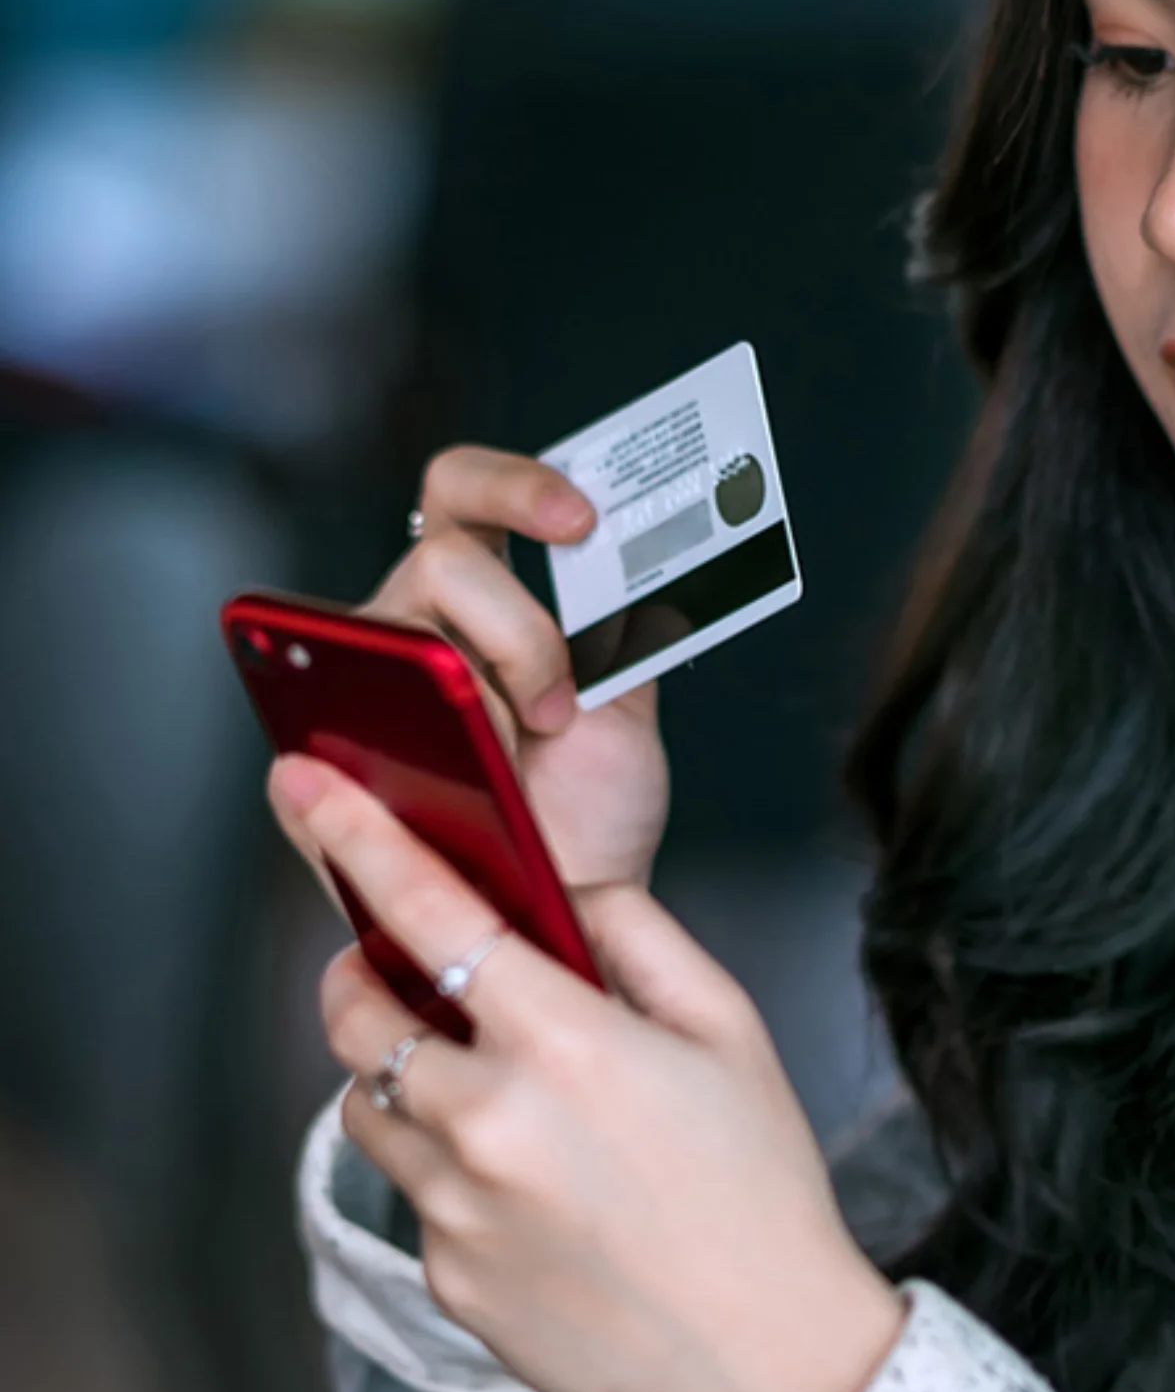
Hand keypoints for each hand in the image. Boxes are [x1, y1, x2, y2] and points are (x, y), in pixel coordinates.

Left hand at [277, 755, 908, 1391]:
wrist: (773, 1360)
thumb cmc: (761, 1187)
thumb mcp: (728, 1027)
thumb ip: (636, 934)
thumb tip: (562, 891)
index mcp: (563, 1043)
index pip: (426, 913)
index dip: (358, 840)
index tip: (310, 792)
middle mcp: (489, 1124)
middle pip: (353, 1016)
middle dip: (360, 977)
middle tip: (400, 974)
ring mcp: (458, 1210)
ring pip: (370, 1109)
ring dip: (405, 1082)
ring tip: (490, 1099)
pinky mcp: (449, 1280)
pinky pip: (414, 1200)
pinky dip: (452, 1179)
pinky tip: (537, 1200)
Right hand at [364, 444, 669, 893]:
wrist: (562, 905)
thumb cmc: (586, 812)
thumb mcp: (625, 704)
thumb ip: (624, 628)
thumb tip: (639, 564)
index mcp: (479, 598)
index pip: (466, 492)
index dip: (514, 486)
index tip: (580, 519)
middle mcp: (413, 625)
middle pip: (440, 555)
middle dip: (520, 628)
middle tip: (557, 699)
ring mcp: (358, 687)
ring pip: (401, 631)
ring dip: (479, 702)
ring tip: (516, 761)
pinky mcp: (318, 763)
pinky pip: (331, 732)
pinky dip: (410, 762)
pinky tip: (454, 790)